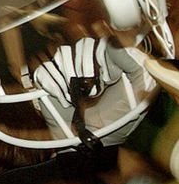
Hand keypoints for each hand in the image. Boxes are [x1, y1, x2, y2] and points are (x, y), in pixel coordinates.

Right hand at [33, 37, 147, 145]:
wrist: (93, 141)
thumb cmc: (118, 119)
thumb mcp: (138, 92)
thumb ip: (134, 63)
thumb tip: (116, 43)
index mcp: (110, 60)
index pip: (102, 42)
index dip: (103, 59)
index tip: (109, 79)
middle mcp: (87, 61)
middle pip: (81, 44)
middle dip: (87, 69)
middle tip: (93, 91)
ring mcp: (65, 70)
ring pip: (61, 55)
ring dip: (70, 79)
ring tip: (78, 97)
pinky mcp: (47, 81)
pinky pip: (44, 70)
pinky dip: (53, 86)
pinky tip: (64, 99)